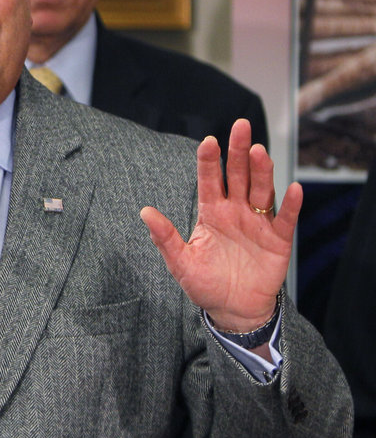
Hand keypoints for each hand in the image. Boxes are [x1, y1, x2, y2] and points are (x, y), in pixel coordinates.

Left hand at [140, 119, 302, 331]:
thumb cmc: (205, 284)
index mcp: (211, 212)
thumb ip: (165, 237)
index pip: (209, 180)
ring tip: (259, 151)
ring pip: (261, 189)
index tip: (209, 142)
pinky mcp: (277, 240)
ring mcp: (257, 222)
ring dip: (262, 170)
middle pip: (238, 175)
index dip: (210, 161)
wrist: (233, 310)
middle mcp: (235, 211)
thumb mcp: (180, 262)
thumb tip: (144, 212)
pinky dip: (291, 204)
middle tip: (240, 126)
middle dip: (238, 151)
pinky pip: (285, 218)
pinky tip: (293, 188)